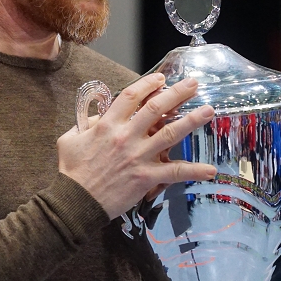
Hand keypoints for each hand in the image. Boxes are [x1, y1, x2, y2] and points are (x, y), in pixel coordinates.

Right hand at [57, 73, 215, 219]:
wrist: (76, 201)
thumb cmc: (71, 171)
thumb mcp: (70, 139)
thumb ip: (86, 123)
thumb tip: (99, 116)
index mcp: (108, 125)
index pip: (132, 97)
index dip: (149, 84)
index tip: (161, 79)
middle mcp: (126, 137)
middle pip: (156, 108)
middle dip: (178, 93)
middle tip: (194, 84)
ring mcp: (138, 157)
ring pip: (170, 134)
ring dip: (192, 121)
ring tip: (209, 111)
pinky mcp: (146, 177)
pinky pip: (174, 172)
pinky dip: (194, 171)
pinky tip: (210, 169)